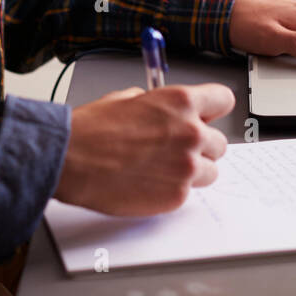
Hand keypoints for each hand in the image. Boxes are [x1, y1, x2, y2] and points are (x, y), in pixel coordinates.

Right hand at [53, 83, 234, 215]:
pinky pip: (188, 193)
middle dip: (200, 145)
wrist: (70, 160)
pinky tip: (148, 183)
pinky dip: (172, 190)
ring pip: (210, 171)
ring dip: (192, 170)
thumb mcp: (129, 98)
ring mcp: (186, 167)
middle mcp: (191, 133)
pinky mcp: (176, 196)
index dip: (212, 110)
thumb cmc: (92, 129)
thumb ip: (160, 105)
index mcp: (181, 103)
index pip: (224, 100)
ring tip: (162, 169)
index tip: (206, 116)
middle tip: (176, 149)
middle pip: (220, 142)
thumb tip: (169, 112)